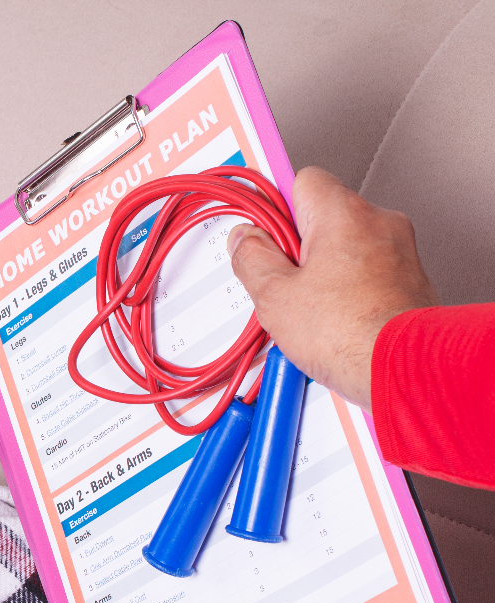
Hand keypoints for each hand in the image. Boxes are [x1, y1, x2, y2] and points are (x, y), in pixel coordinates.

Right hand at [227, 166, 439, 410]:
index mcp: (344, 213)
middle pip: (323, 218)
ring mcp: (399, 252)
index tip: (259, 228)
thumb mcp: (274, 295)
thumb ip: (252, 258)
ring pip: (345, 248)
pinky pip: (366, 275)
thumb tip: (245, 240)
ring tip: (308, 311)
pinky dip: (348, 292)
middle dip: (297, 248)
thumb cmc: (350, 333)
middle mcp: (379, 223)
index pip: (302, 181)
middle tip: (279, 281)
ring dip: (323, 272)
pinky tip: (333, 322)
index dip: (275, 207)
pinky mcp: (410, 282)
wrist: (402, 370)